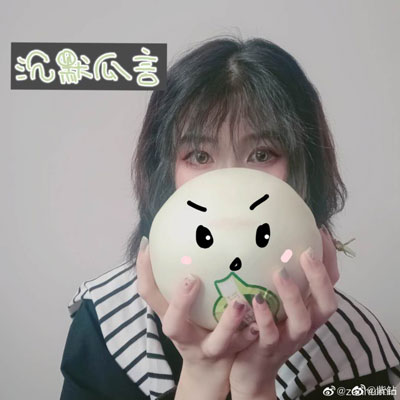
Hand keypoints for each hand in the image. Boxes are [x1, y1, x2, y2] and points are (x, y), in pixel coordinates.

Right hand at [136, 237, 258, 399]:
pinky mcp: (232, 354)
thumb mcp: (181, 308)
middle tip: (192, 278)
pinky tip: (262, 314)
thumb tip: (181, 240)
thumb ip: (179, 281)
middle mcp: (185, 335)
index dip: (144, 272)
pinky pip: (246, 343)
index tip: (149, 245)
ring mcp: (209, 348)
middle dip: (180, 303)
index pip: (149, 295)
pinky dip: (254, 330)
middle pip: (173, 325)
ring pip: (218, 341)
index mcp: (170, 317)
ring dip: (228, 322)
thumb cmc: (196, 328)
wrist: (210, 370)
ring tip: (240, 302)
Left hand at [229, 227, 338, 399]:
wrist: (251, 368)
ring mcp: (289, 338)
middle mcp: (306, 324)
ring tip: (280, 272)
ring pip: (302, 320)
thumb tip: (270, 240)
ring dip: (293, 295)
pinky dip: (266, 317)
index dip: (330, 260)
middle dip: (320, 278)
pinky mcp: (269, 349)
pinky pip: (270, 334)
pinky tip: (256, 300)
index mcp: (310, 310)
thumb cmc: (265, 326)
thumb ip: (280, 277)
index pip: (330, 283)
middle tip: (307, 253)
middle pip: (326, 304)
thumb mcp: (277, 301)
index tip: (321, 233)